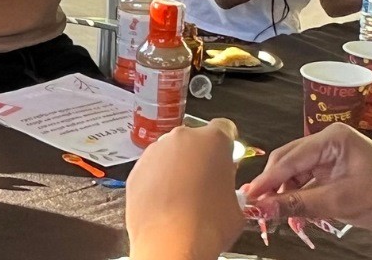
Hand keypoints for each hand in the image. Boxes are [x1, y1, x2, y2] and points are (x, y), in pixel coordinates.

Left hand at [127, 119, 245, 259]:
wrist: (171, 244)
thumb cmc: (207, 225)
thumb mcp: (236, 203)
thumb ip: (228, 182)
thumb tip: (222, 186)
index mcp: (213, 140)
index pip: (224, 128)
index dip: (226, 145)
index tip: (224, 158)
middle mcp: (182, 138)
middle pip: (194, 140)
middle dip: (199, 157)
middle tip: (204, 183)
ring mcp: (155, 152)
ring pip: (170, 154)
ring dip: (176, 168)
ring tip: (182, 196)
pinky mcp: (136, 170)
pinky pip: (151, 170)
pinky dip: (157, 181)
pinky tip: (165, 202)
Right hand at [241, 123, 371, 235]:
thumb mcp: (337, 202)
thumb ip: (296, 204)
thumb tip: (261, 208)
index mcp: (332, 138)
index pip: (289, 158)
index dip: (267, 180)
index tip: (248, 198)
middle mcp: (329, 142)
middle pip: (288, 163)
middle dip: (274, 187)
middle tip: (258, 209)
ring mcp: (332, 157)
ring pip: (295, 174)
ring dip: (286, 196)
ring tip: (278, 217)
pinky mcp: (335, 172)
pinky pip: (308, 183)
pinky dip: (299, 199)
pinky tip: (293, 214)